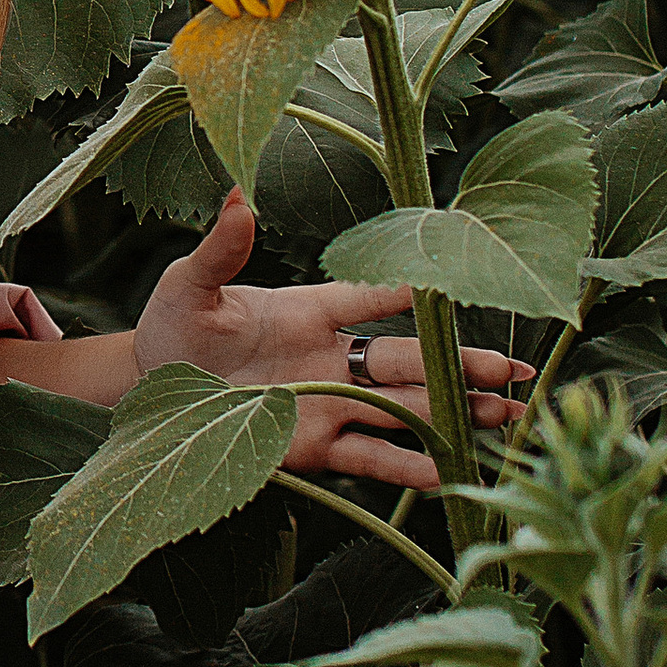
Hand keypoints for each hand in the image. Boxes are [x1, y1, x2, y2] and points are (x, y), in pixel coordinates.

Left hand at [132, 188, 531, 492]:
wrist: (149, 388)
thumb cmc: (176, 325)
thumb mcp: (190, 286)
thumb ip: (221, 251)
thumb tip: (236, 195)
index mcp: (310, 307)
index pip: (370, 295)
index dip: (409, 292)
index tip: (456, 285)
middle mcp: (331, 356)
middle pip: (406, 358)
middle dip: (461, 365)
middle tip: (516, 371)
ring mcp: (327, 402)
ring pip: (403, 407)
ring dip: (453, 413)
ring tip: (509, 420)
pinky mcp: (313, 446)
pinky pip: (367, 454)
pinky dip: (405, 465)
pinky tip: (447, 472)